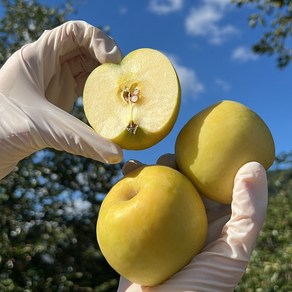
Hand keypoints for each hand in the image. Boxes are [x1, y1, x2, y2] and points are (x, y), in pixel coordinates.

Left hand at [0, 21, 122, 179]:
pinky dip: (96, 93)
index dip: (98, 40)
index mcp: (37, 57)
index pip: (74, 32)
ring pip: (83, 69)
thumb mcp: (42, 126)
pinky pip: (81, 88)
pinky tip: (104, 104)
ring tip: (116, 90)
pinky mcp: (54, 102)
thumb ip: (81, 139)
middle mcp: (46, 67)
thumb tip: (116, 155)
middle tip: (120, 76)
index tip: (112, 60)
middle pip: (83, 49)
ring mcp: (51, 84)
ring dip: (102, 76)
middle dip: (105, 58)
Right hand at [119, 156, 267, 290]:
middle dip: (174, 165)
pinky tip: (123, 176)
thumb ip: (249, 214)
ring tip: (137, 165)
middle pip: (182, 182)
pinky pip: (133, 201)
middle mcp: (189, 219)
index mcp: (213, 221)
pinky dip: (127, 186)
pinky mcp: (140, 229)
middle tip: (167, 157)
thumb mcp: (234, 253)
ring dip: (147, 172)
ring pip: (156, 188)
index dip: (208, 161)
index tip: (199, 144)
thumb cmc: (199, 289)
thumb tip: (254, 167)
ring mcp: (163, 223)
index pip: (213, 183)